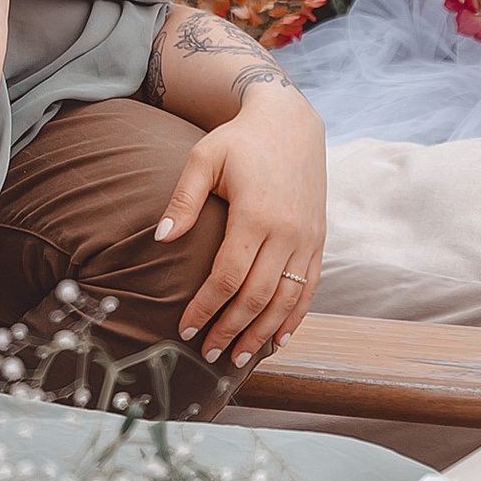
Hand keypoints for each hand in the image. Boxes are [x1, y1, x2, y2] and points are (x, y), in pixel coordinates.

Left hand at [155, 79, 326, 369]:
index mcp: (256, 215)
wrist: (290, 122)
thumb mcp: (204, 158)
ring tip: (238, 357)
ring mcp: (307, 239)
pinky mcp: (318, 241)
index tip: (186, 329)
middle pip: (256, 297)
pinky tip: (279, 339)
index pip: (227, 277)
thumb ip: (183, 200)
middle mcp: (287, 232)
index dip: (206, 308)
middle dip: (230, 330)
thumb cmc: (240, 140)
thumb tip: (161, 239)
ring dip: (261, 334)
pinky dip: (294, 318)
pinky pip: (309, 289)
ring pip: (285, 300)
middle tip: (207, 353)